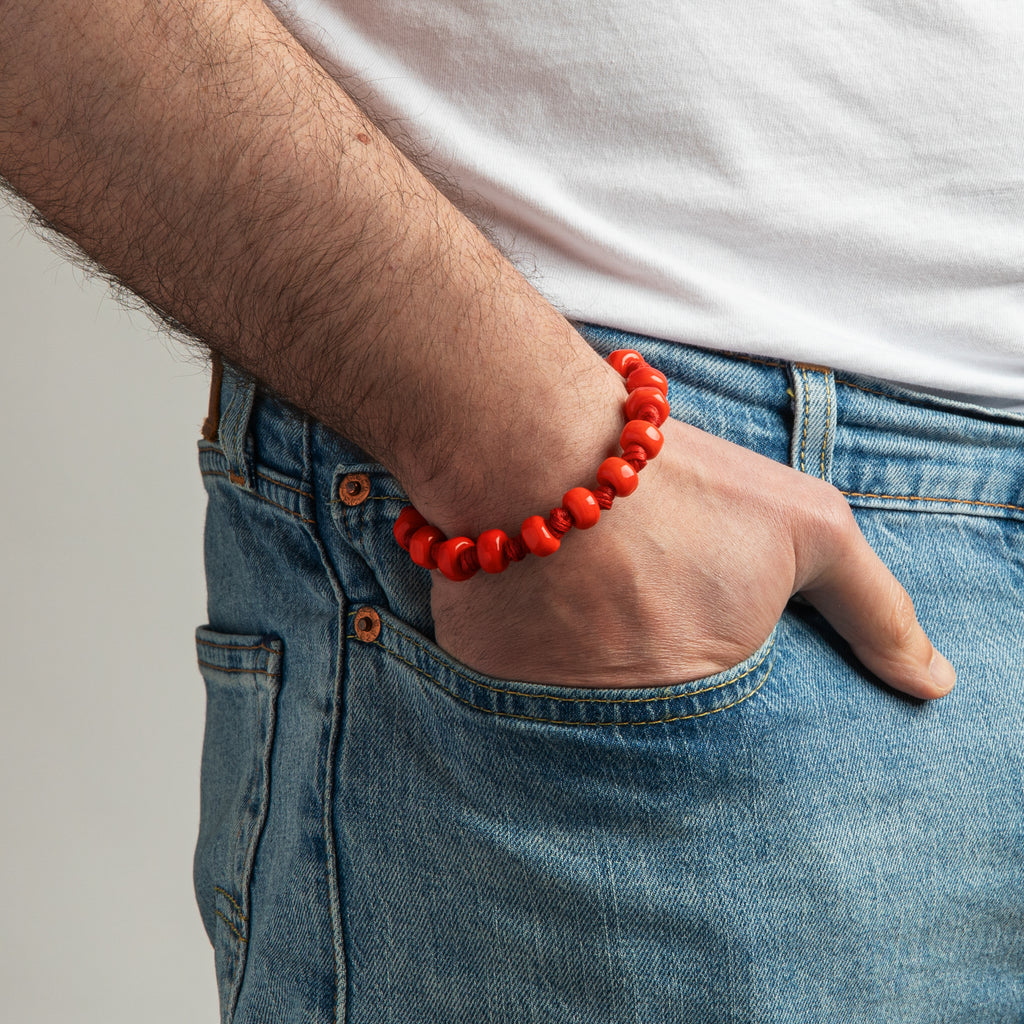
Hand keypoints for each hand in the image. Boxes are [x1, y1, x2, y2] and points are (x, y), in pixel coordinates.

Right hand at [431, 417, 955, 698]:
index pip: (715, 730)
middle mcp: (615, 721)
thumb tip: (933, 685)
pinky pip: (504, 678)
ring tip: (578, 588)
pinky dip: (518, 642)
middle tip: (628, 597)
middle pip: (640, 718)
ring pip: (569, 703)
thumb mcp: (809, 528)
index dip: (701, 661)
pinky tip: (528, 589)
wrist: (536, 445)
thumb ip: (876, 611)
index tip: (682, 616)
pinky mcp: (476, 676)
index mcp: (700, 699)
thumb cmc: (679, 483)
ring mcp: (540, 705)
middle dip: (639, 662)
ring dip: (574, 655)